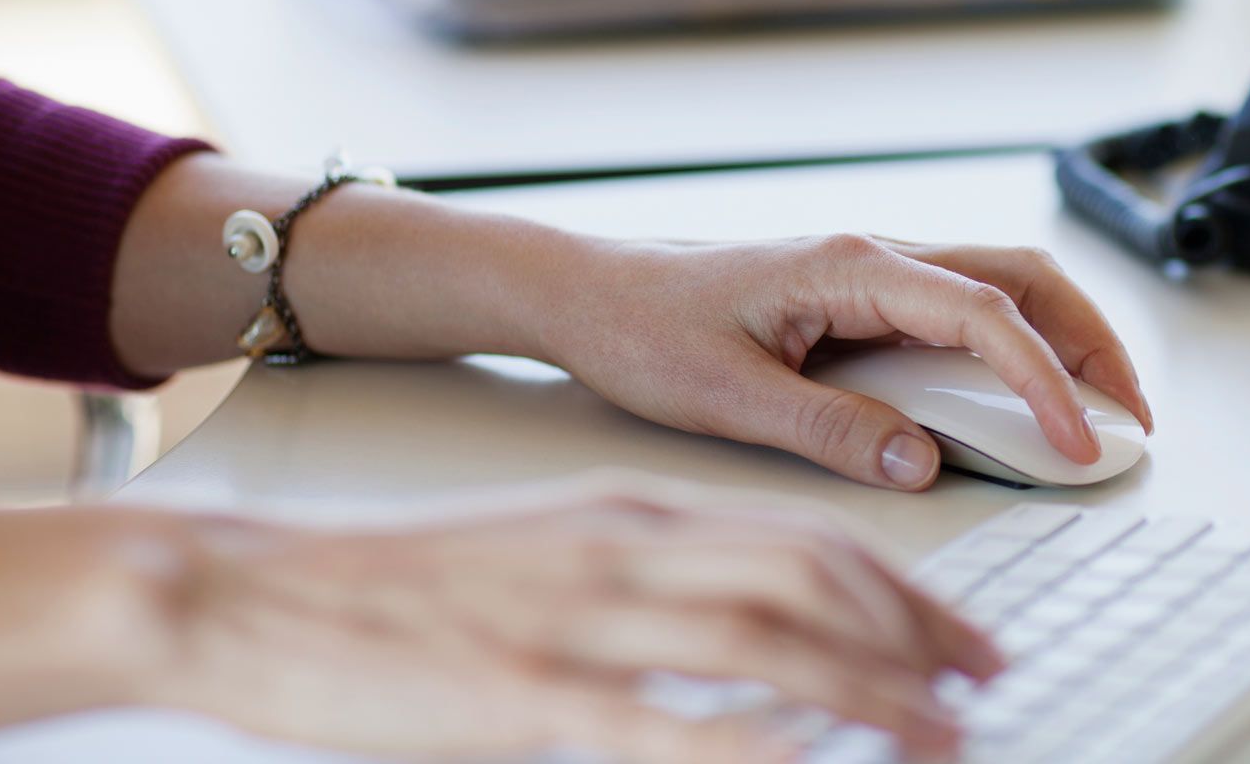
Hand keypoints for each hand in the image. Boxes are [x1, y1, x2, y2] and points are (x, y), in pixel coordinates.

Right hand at [136, 492, 1001, 761]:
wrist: (266, 587)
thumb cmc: (411, 579)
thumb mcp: (554, 549)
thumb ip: (653, 575)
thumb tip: (753, 620)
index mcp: (636, 511)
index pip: (808, 537)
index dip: (905, 588)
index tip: (962, 635)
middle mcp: (627, 548)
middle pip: (813, 579)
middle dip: (918, 633)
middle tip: (983, 682)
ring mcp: (579, 618)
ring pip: (767, 641)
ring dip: (872, 690)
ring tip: (942, 734)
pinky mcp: (526, 692)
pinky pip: (662, 721)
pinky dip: (751, 745)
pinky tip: (811, 763)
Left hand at [536, 235, 1151, 489]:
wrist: (587, 292)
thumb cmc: (642, 327)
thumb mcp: (728, 396)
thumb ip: (831, 430)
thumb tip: (923, 463)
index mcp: (850, 265)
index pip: (983, 312)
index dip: (1045, 377)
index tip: (1077, 438)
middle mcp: (873, 256)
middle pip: (1019, 277)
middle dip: (1090, 339)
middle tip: (1128, 415)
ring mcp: (870, 275)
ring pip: (998, 288)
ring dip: (1059, 339)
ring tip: (1094, 408)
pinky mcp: (860, 299)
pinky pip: (959, 313)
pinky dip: (1010, 349)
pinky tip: (1017, 397)